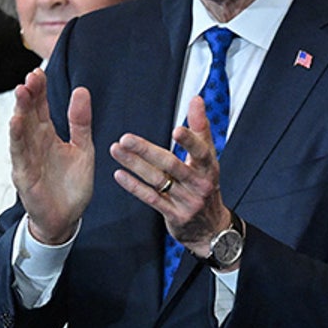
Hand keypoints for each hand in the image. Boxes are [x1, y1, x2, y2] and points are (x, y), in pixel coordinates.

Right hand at [9, 69, 92, 243]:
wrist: (67, 218)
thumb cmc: (72, 184)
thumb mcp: (83, 149)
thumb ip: (81, 122)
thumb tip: (81, 90)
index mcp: (48, 136)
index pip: (41, 109)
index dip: (39, 91)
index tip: (38, 72)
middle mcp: (35, 145)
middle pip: (29, 116)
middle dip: (28, 97)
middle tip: (29, 77)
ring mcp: (27, 160)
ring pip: (21, 132)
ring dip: (20, 112)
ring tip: (21, 93)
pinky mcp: (25, 177)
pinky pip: (20, 155)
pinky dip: (17, 139)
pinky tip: (15, 123)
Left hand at [110, 95, 232, 254]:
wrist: (211, 228)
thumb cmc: (206, 185)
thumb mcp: (209, 158)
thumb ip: (201, 128)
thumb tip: (197, 99)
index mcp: (210, 168)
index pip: (202, 152)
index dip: (190, 141)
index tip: (176, 130)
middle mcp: (200, 184)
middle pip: (172, 166)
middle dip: (147, 151)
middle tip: (126, 138)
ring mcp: (187, 201)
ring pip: (158, 181)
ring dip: (135, 164)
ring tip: (115, 150)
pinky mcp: (174, 215)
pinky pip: (151, 199)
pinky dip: (134, 186)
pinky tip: (119, 174)